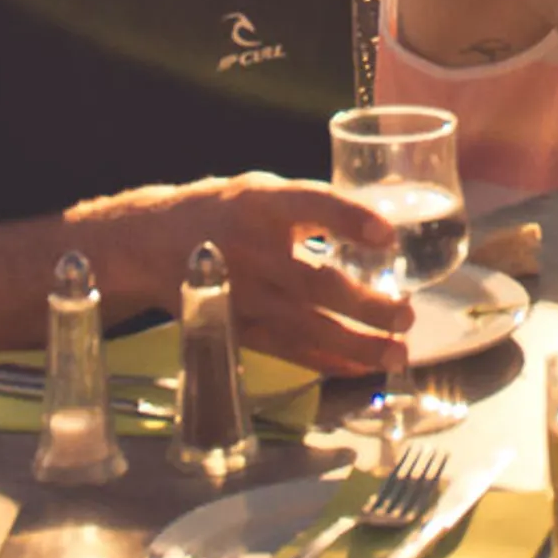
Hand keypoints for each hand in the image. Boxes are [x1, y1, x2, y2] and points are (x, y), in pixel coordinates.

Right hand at [96, 176, 413, 374]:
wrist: (150, 243)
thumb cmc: (224, 212)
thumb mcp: (262, 191)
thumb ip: (312, 209)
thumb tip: (380, 229)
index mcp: (260, 203)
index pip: (310, 205)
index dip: (349, 218)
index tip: (387, 234)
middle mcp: (250, 250)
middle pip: (314, 282)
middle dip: (365, 304)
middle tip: (407, 315)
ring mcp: (242, 295)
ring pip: (304, 326)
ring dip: (354, 344)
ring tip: (395, 354)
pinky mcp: (236, 327)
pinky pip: (287, 350)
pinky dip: (326, 360)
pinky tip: (359, 366)